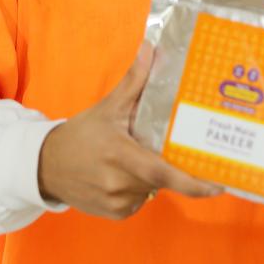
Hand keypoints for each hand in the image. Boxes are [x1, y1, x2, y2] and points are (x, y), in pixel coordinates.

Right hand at [37, 40, 221, 218]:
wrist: (44, 166)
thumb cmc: (80, 135)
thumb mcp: (108, 107)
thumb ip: (134, 80)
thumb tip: (152, 48)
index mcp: (121, 155)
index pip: (162, 172)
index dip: (193, 182)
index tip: (219, 183)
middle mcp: (120, 183)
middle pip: (162, 178)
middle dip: (170, 164)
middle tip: (180, 150)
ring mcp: (116, 202)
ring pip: (152, 190)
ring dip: (154, 176)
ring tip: (138, 156)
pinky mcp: (113, 214)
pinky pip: (140, 201)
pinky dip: (140, 188)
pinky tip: (126, 173)